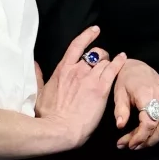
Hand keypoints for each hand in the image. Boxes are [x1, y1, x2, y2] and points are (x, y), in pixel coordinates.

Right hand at [35, 26, 126, 152]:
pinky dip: (119, 62)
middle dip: (101, 55)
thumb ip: (38, 77)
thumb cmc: (47, 115)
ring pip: (105, 61)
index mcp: (63, 70)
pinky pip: (113, 70)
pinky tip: (123, 58)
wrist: (59, 129)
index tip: (95, 30)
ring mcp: (90, 79)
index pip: (77, 46)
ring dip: (109, 62)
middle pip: (95, 53)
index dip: (87, 36)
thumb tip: (35, 65)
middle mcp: (77, 70)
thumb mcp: (39, 93)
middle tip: (103, 61)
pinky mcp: (101, 89)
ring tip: (112, 66)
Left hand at [112, 58, 158, 148]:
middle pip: (158, 128)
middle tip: (133, 146)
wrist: (136, 68)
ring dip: (157, 139)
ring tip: (145, 144)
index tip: (128, 144)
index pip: (147, 124)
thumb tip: (120, 126)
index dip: (139, 138)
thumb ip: (120, 111)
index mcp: (147, 95)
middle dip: (145, 141)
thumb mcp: (119, 94)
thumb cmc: (126, 81)